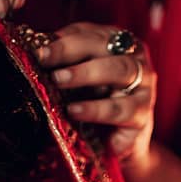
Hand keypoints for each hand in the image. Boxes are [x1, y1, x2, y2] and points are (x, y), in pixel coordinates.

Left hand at [38, 23, 156, 165]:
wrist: (116, 148)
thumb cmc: (96, 110)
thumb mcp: (78, 86)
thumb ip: (65, 67)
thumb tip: (37, 53)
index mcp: (118, 44)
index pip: (90, 33)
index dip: (64, 39)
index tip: (38, 50)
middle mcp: (135, 58)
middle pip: (105, 45)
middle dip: (71, 49)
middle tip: (44, 59)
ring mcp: (143, 84)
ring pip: (118, 69)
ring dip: (85, 73)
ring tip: (58, 80)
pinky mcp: (142, 113)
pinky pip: (119, 108)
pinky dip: (95, 109)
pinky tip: (74, 110)